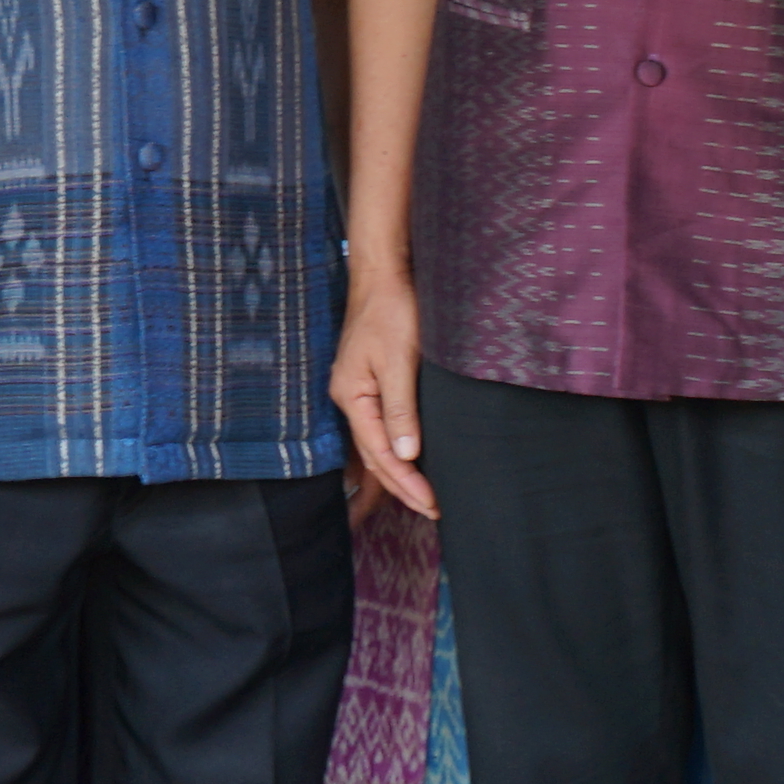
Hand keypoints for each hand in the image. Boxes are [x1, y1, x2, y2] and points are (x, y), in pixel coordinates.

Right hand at [328, 265, 436, 520]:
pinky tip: (408, 459)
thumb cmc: (392, 309)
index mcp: (352, 396)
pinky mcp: (369, 381)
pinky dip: (395, 450)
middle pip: (374, 455)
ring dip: (398, 473)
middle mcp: (349, 397)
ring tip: (421, 497)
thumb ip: (401, 408)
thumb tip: (406, 455)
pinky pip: (380, 427)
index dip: (407, 481)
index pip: (380, 452)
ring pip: (375, 445)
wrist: (384, 273)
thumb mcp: (399, 359)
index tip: (432, 503)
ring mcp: (357, 390)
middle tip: (433, 510)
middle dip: (403, 486)